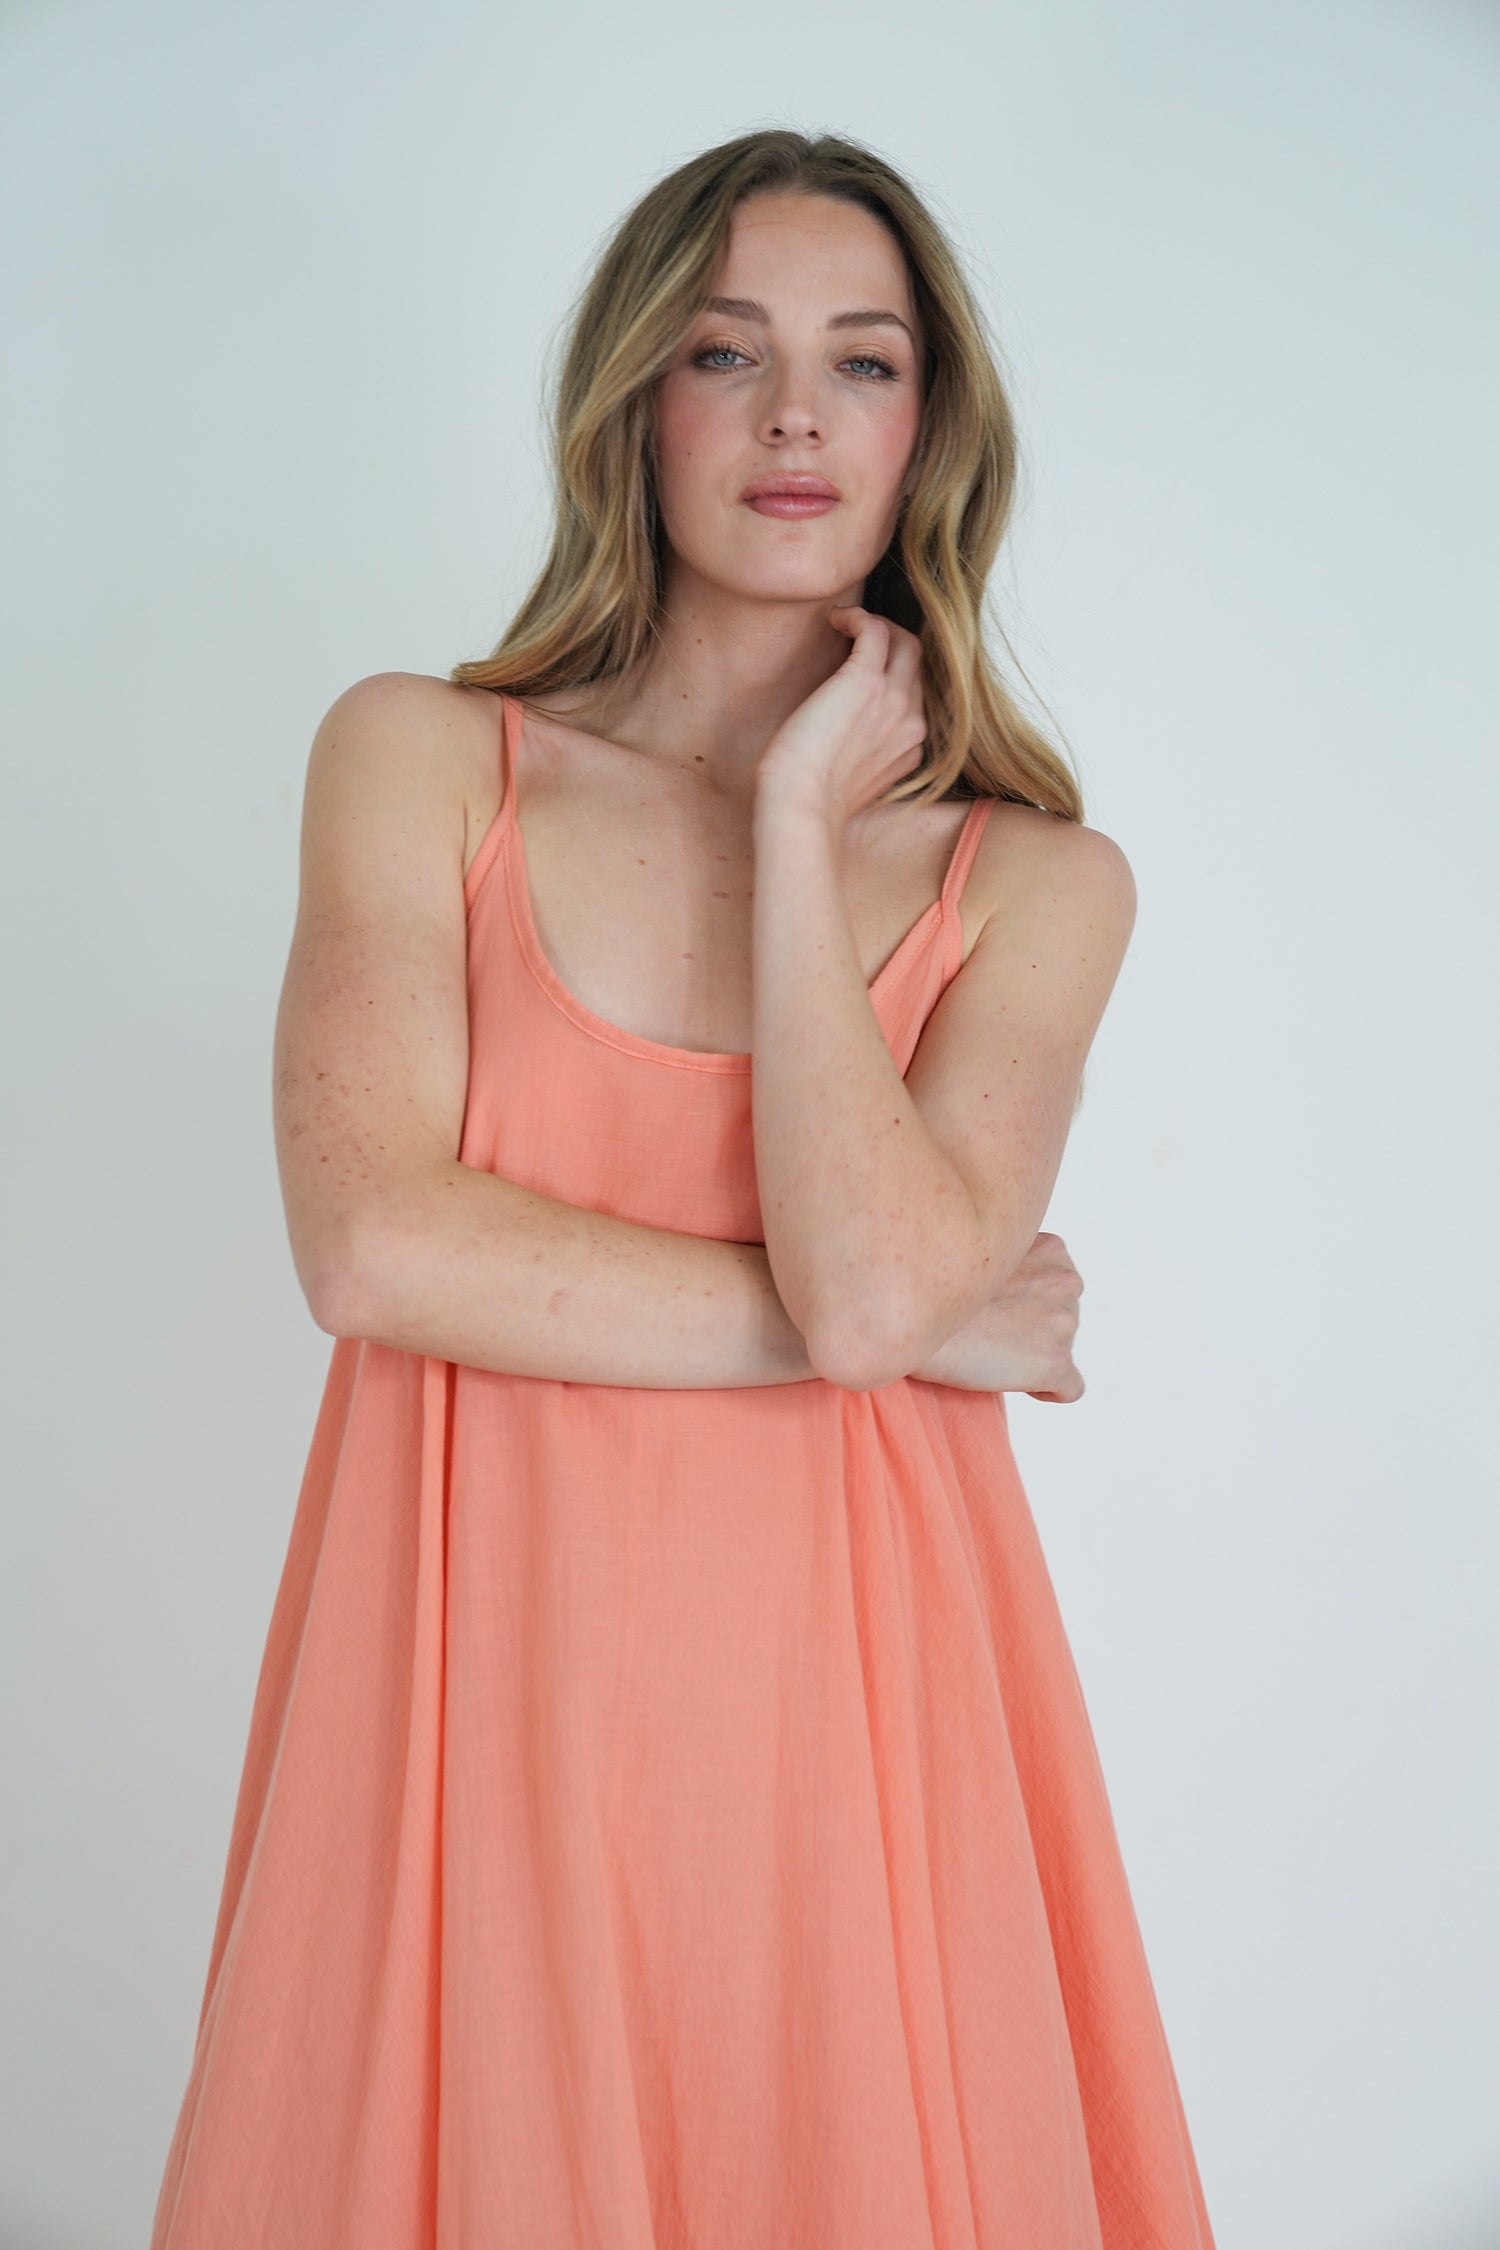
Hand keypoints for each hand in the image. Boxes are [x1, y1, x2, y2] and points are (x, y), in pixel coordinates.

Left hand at [756, 606, 928, 824]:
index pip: (913, 693)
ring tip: (844, 623)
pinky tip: (836, 619)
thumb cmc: (811, 795)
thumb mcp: (851, 777)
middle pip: (915, 663)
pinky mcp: (867, 682)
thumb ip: (862, 752)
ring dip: (876, 624)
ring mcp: (895, 701)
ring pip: (904, 642)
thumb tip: (841, 729)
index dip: (889, 671)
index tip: (857, 665)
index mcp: (910, 747)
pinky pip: (876, 631)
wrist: (801, 803)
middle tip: (853, 636)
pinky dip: (858, 617)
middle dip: (888, 641)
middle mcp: (912, 723)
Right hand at [909, 1232, 1085, 1399]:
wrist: (906, 1318)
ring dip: (1031, 1355)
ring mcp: (1064, 1322)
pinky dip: (1045, 1390)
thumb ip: (1007, 1262)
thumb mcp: (978, 1252)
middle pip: (1063, 1316)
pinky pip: (1069, 1388)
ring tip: (988, 1353)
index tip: (995, 1310)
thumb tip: (1011, 1292)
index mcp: (1050, 1249)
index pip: (1058, 1283)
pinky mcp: (1055, 1363)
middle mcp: (1066, 1281)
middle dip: (1031, 1328)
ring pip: (1062, 1349)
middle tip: (987, 1333)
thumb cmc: (927, 1285)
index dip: (1024, 1301)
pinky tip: (1011, 1382)